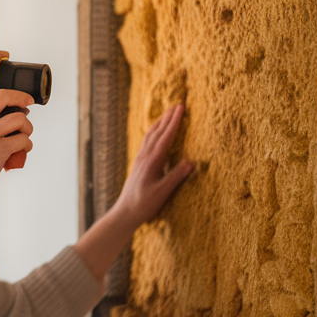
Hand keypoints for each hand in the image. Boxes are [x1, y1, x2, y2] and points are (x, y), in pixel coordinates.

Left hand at [113, 103, 194, 226]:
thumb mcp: (162, 192)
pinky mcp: (139, 164)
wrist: (125, 212)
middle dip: (168, 118)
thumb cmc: (144, 204)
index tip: (181, 108)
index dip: (174, 122)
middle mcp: (144, 157)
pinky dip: (153, 133)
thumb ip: (175, 177)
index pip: (165, 137)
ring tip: (168, 113)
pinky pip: (146, 143)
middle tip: (178, 104)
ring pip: (150, 136)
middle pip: (157, 132)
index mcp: (152, 162)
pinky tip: (155, 133)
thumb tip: (190, 162)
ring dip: (160, 123)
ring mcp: (140, 160)